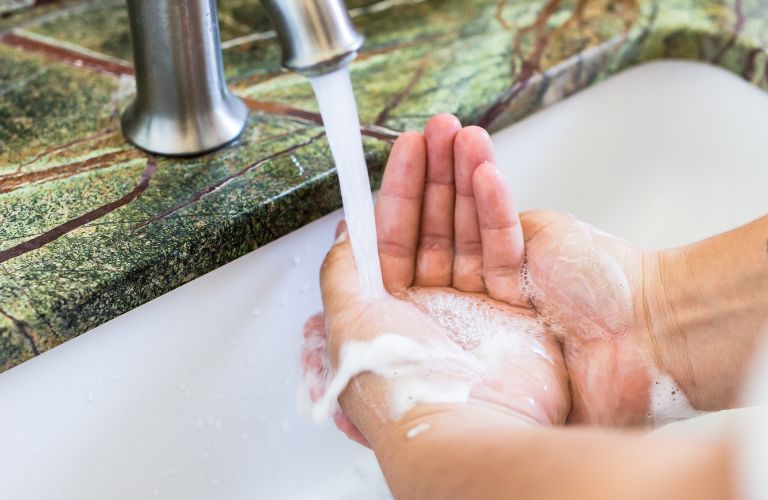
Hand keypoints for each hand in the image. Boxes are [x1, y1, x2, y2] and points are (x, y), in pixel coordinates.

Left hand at [374, 114, 684, 426]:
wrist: (464, 430)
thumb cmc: (396, 382)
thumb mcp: (347, 319)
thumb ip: (342, 271)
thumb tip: (344, 236)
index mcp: (390, 310)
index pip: (393, 235)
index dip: (398, 188)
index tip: (405, 148)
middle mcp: (431, 308)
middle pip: (433, 224)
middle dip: (434, 174)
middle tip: (439, 129)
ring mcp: (473, 308)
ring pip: (469, 230)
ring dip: (465, 180)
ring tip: (465, 136)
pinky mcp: (514, 312)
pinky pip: (504, 249)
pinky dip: (497, 210)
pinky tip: (489, 173)